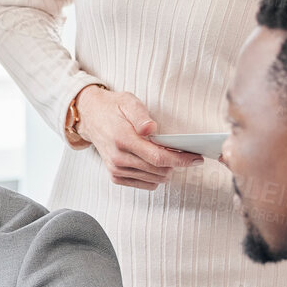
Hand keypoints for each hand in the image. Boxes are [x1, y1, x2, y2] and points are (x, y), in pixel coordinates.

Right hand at [72, 86, 201, 190]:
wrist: (90, 117)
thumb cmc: (113, 108)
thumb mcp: (128, 102)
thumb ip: (141, 115)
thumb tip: (151, 128)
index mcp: (123, 140)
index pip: (158, 158)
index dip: (181, 160)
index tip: (196, 159)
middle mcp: (118, 158)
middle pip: (159, 171)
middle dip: (176, 164)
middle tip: (184, 152)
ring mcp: (116, 169)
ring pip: (154, 180)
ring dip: (166, 170)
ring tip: (168, 156)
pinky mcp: (116, 176)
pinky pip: (145, 184)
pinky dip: (155, 176)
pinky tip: (154, 163)